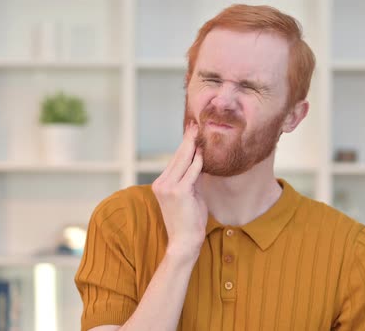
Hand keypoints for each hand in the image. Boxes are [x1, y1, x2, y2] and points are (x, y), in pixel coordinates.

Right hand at [151, 121, 206, 258]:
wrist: (185, 241)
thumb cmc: (189, 220)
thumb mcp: (190, 195)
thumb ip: (192, 179)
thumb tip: (200, 162)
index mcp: (161, 184)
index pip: (174, 160)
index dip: (183, 145)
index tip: (190, 131)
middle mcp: (161, 183)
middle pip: (177, 157)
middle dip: (187, 139)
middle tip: (194, 124)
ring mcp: (168, 187)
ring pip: (183, 161)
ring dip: (192, 145)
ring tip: (198, 131)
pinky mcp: (178, 192)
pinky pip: (191, 172)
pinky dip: (197, 161)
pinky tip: (203, 151)